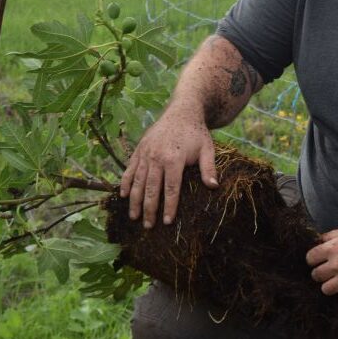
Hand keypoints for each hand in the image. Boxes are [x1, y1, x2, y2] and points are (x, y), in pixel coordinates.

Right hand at [119, 108, 217, 227]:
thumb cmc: (196, 133)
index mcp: (174, 159)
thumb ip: (209, 168)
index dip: (169, 206)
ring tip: (134, 217)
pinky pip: (130, 169)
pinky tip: (123, 196)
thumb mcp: (208, 148)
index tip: (168, 222)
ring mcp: (145, 153)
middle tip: (148, 226)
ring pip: (138, 181)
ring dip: (135, 200)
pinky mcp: (139, 150)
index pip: (171, 189)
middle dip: (149, 209)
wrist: (181, 111)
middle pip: (151, 189)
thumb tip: (213, 187)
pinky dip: (126, 183)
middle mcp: (156, 157)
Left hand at [306, 224, 337, 301]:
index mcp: (332, 248)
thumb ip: (329, 237)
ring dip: (330, 286)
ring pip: (325, 289)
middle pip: (315, 276)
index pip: (309, 259)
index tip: (319, 261)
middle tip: (330, 271)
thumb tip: (315, 243)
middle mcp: (337, 264)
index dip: (313, 260)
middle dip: (321, 273)